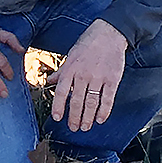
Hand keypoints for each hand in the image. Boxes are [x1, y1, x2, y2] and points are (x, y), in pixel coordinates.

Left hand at [48, 19, 128, 133]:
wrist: (108, 34)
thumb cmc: (87, 44)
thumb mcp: (70, 56)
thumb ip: (61, 71)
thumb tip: (48, 81)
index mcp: (70, 69)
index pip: (60, 92)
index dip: (58, 106)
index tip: (57, 118)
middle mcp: (83, 75)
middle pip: (76, 101)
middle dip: (74, 117)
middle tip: (73, 128)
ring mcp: (98, 78)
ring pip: (91, 103)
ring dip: (87, 118)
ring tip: (85, 127)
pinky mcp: (112, 79)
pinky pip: (108, 99)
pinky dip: (104, 111)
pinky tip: (100, 119)